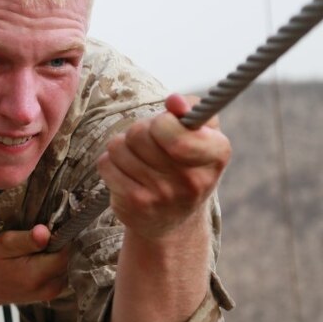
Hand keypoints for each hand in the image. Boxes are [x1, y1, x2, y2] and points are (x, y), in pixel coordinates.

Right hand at [0, 224, 69, 306]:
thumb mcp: (4, 244)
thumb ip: (27, 239)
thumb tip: (46, 233)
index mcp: (35, 275)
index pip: (66, 252)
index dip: (62, 238)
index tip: (51, 230)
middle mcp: (48, 288)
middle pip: (70, 260)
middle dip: (61, 246)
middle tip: (43, 240)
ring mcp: (53, 293)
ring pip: (69, 266)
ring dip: (59, 255)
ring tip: (40, 251)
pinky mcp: (54, 293)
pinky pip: (64, 272)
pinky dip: (57, 263)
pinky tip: (42, 260)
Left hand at [97, 93, 229, 240]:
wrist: (173, 220)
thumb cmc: (187, 164)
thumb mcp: (203, 134)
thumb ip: (192, 108)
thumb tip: (174, 101)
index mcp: (217, 154)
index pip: (175, 132)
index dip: (162, 122)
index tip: (165, 126)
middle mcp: (193, 180)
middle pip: (139, 133)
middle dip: (139, 130)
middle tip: (149, 143)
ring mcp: (162, 195)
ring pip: (119, 146)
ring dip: (123, 146)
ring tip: (138, 159)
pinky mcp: (134, 204)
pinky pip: (105, 164)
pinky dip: (110, 162)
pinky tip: (126, 173)